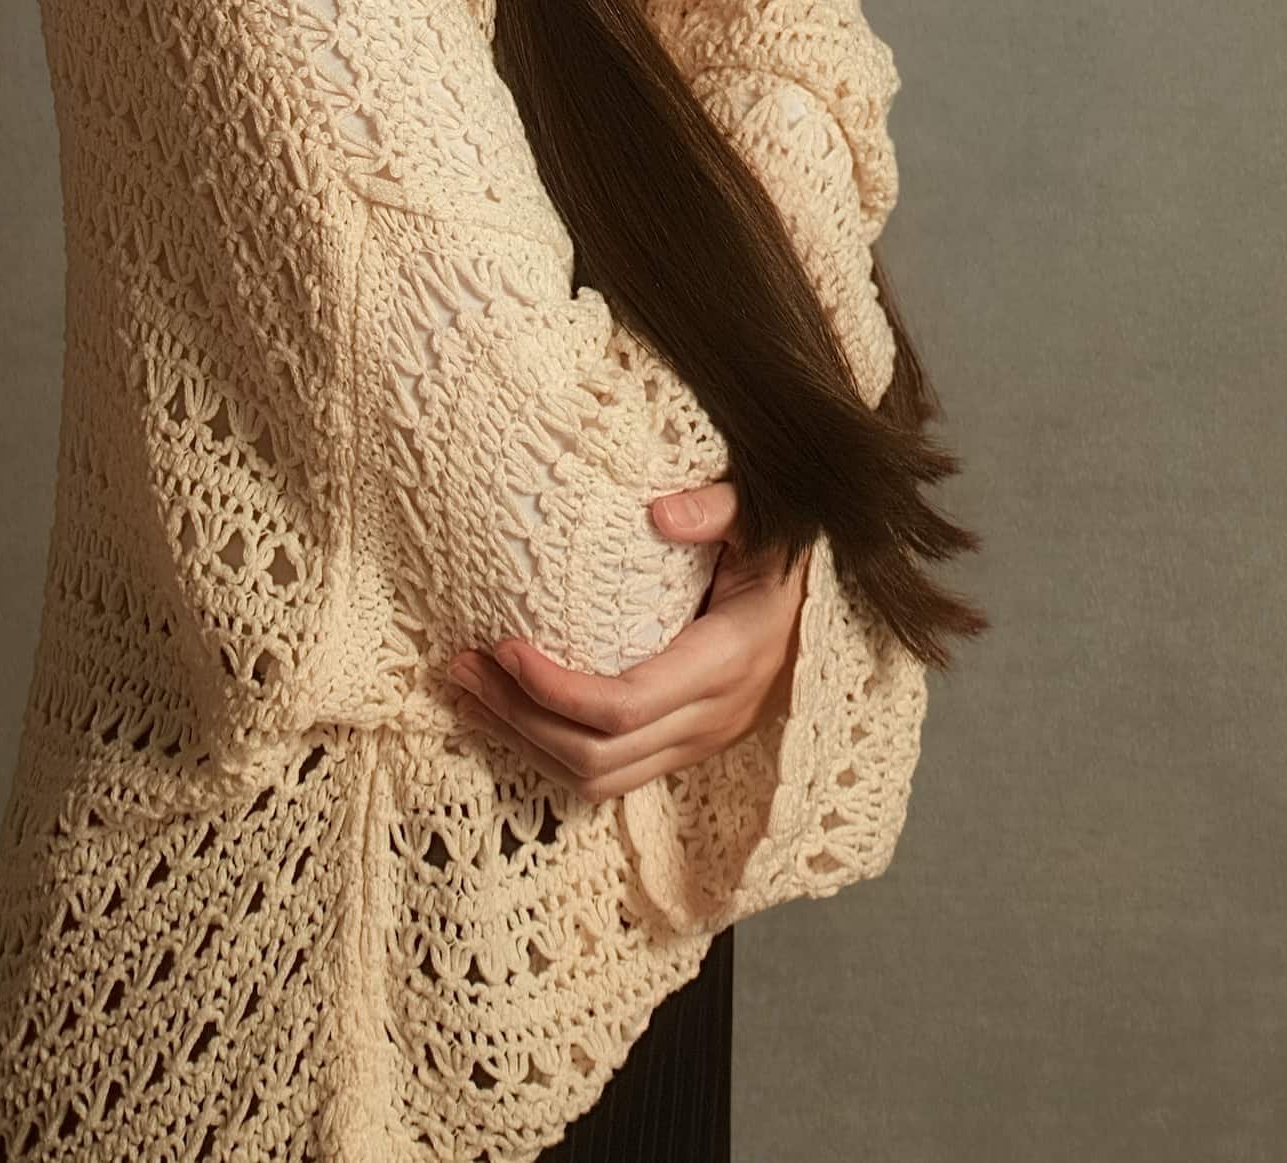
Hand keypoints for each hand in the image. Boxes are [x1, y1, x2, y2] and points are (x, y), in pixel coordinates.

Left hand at [444, 481, 808, 803]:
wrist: (825, 606)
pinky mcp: (683, 747)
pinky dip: (550, 751)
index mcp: (725, 663)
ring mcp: (698, 742)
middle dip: (518, 718)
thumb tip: (660, 514)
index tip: (503, 644)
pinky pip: (609, 774)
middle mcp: (711, 719)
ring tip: (468, 692)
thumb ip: (720, 508)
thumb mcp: (767, 520)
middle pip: (596, 756)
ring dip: (524, 743)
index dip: (554, 689)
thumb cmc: (787, 557)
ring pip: (597, 780)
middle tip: (461, 666)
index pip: (623, 707)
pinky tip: (510, 713)